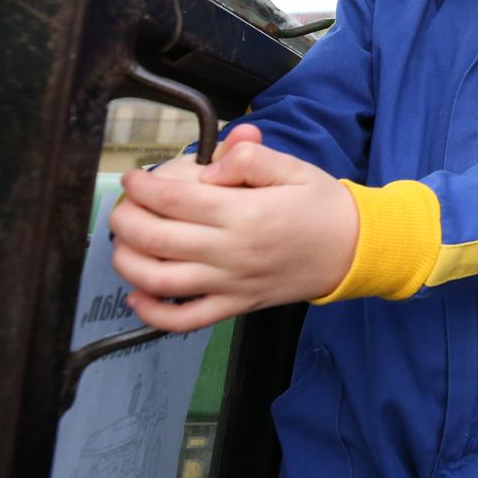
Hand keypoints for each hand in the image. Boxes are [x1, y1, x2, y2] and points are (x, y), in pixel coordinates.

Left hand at [109, 124, 358, 331]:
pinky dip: (152, 313)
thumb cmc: (322, 207)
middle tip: (124, 205)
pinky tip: (137, 294)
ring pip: (159, 280)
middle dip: (126, 219)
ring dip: (127, 262)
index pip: (174, 200)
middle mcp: (231, 251)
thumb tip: (214, 161)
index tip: (133, 178)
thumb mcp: (294, 168)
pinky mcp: (235, 306)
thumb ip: (251, 158)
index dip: (142, 187)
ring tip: (124, 242)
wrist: (354, 250)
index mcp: (245, 213)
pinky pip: (184, 319)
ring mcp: (230, 283)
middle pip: (156, 238)